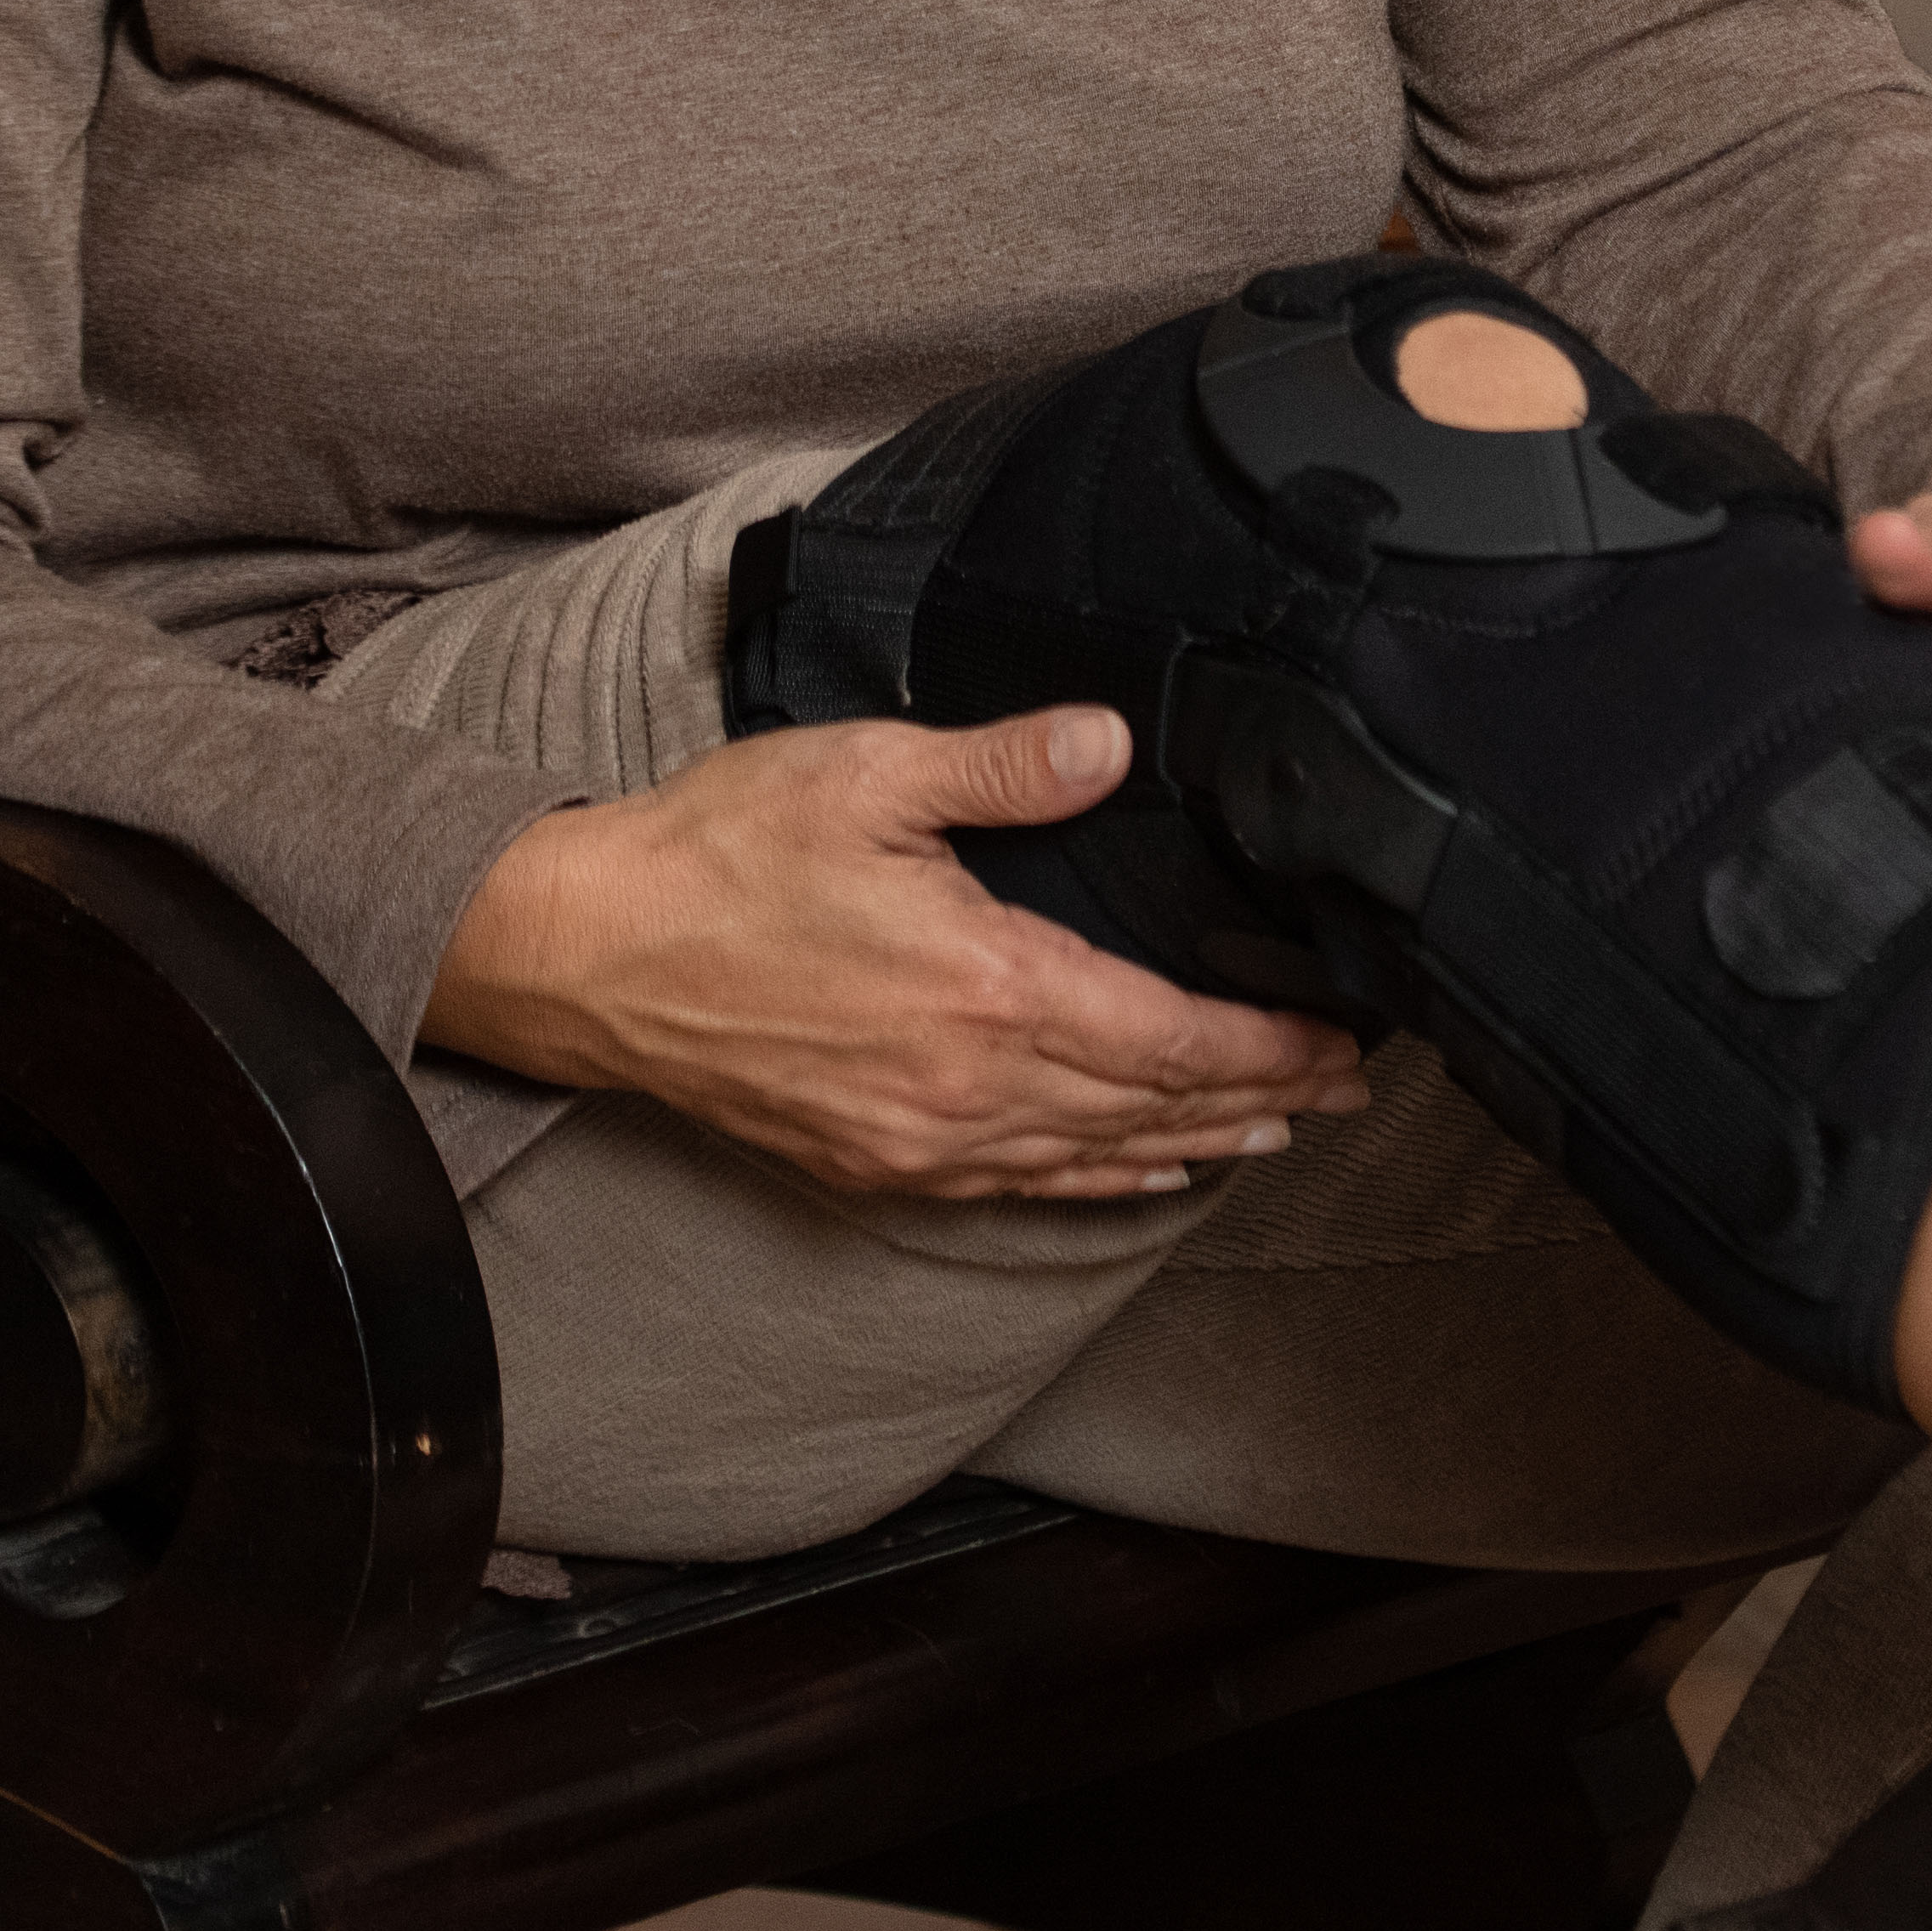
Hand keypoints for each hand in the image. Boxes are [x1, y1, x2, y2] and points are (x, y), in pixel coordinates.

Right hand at [424, 709, 1371, 1199]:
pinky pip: (1017, 1188)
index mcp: (988, 990)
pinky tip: (1139, 1174)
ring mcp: (918, 1142)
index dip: (1269, 1047)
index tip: (1342, 1039)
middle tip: (1345, 1090)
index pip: (1172, 1039)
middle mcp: (967, 1088)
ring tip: (1273, 1131)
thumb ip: (1005, 766)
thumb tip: (1113, 743)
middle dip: (1261, 1098)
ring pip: (1094, 1159)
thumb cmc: (719, 853)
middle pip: (1152, 1108)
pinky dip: (1097, 1182)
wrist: (586, 955)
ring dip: (1193, 1145)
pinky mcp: (871, 1165)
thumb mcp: (869, 775)